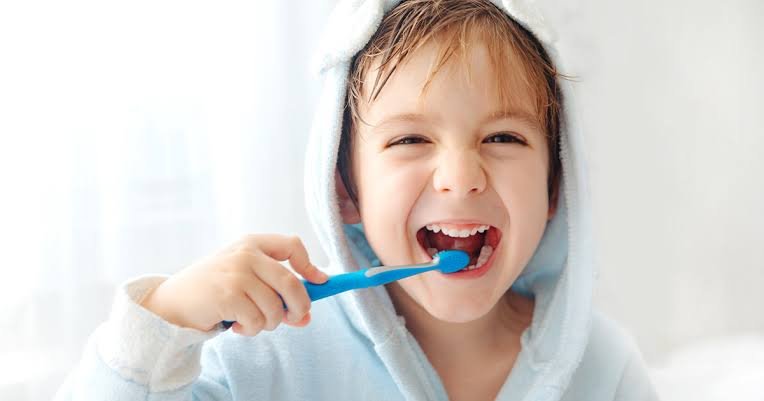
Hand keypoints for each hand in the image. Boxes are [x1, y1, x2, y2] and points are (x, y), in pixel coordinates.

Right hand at [140, 234, 328, 335]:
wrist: (172, 302)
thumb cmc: (214, 292)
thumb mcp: (246, 283)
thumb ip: (275, 294)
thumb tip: (306, 317)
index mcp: (251, 243)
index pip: (292, 244)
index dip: (309, 265)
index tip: (319, 282)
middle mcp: (246, 254)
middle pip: (290, 282)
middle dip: (299, 306)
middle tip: (294, 319)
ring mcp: (236, 273)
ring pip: (275, 308)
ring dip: (269, 324)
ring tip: (252, 322)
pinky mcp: (228, 295)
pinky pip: (257, 321)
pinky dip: (251, 330)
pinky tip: (237, 326)